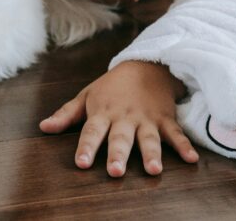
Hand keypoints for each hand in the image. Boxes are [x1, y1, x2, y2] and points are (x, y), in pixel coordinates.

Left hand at [39, 60, 198, 176]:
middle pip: (120, 138)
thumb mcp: (87, 96)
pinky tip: (191, 159)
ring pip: (149, 138)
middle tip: (115, 171)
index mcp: (103, 113)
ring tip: (154, 170)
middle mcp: (124, 118)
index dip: (86, 147)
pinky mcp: (165, 118)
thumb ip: (66, 115)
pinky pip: (176, 133)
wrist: (145, 64)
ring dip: (152, 154)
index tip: (81, 163)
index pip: (92, 131)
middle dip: (118, 154)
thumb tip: (44, 127)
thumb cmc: (112, 86)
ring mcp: (147, 119)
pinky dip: (184, 145)